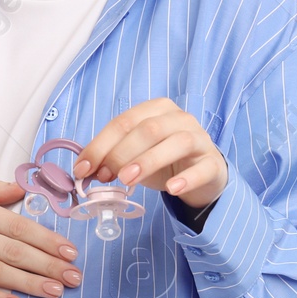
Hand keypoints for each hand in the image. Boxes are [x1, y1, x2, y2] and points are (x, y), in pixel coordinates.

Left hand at [71, 99, 228, 211]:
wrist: (203, 173)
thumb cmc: (164, 160)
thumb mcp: (135, 154)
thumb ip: (112, 156)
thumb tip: (84, 169)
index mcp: (156, 109)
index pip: (124, 121)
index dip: (100, 145)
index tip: (83, 168)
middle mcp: (179, 118)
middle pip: (148, 129)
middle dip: (121, 153)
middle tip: (105, 176)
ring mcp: (200, 139)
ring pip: (176, 143)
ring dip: (148, 161)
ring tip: (127, 180)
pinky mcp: (213, 162)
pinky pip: (201, 168)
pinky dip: (186, 178)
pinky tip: (171, 188)